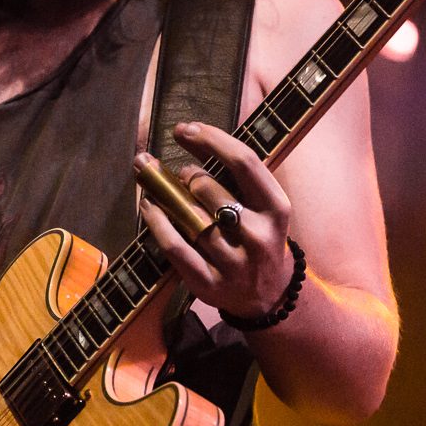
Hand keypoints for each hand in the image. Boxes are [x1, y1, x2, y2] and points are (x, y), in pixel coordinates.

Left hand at [137, 121, 296, 322]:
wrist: (268, 296)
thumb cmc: (257, 237)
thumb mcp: (261, 206)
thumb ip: (230, 173)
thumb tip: (188, 134)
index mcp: (276, 209)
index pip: (244, 162)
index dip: (210, 139)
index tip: (185, 129)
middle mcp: (258, 236)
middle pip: (209, 189)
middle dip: (187, 174)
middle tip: (181, 174)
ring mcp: (234, 263)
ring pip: (189, 216)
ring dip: (165, 194)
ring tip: (155, 185)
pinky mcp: (209, 284)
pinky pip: (175, 246)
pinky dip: (156, 222)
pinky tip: (148, 206)